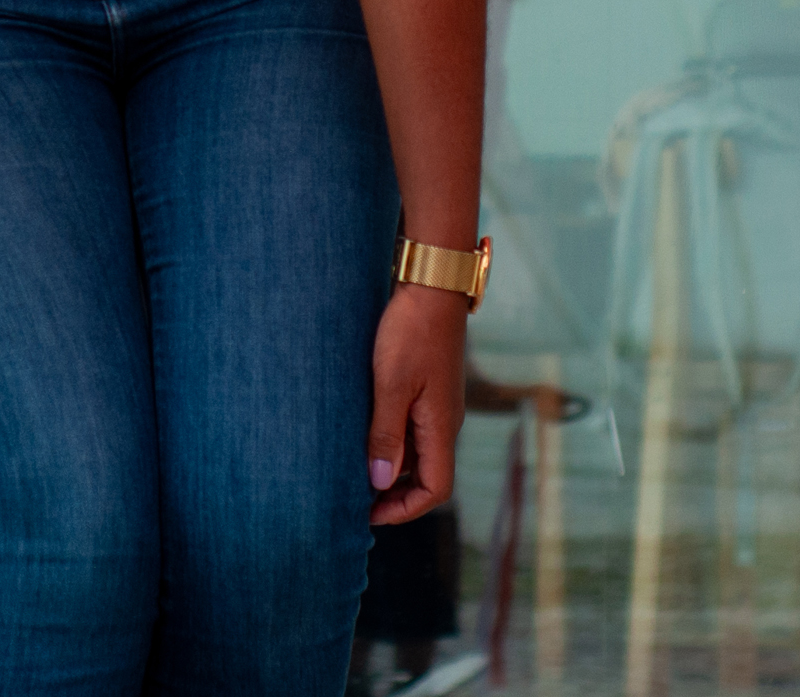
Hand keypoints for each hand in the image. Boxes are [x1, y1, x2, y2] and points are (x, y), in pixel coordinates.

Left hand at [367, 283, 466, 525]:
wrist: (432, 286)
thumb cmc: (411, 332)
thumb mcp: (392, 384)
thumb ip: (386, 434)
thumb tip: (380, 483)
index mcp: (441, 427)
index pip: (436, 490)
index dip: (404, 509)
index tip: (369, 512)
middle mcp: (444, 422)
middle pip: (427, 477)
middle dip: (395, 495)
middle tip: (355, 498)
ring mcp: (437, 406)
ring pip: (418, 454)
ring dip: (392, 469)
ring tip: (355, 471)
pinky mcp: (428, 389)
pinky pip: (413, 430)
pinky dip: (392, 443)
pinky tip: (365, 435)